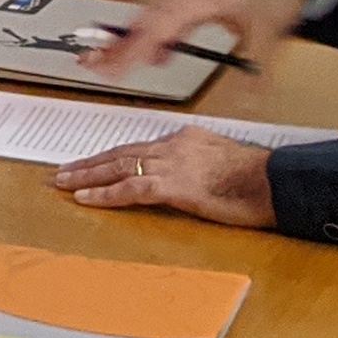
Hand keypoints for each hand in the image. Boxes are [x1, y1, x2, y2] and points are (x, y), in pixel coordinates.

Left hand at [52, 129, 276, 228]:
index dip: (111, 156)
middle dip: (89, 163)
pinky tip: (85, 198)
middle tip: (62, 169)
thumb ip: (200, 163)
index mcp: (185, 139)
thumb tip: (188, 175)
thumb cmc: (259, 179)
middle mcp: (173, 147)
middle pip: (120, 152)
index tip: (92, 162)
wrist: (274, 183)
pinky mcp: (173, 186)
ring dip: (86, 176)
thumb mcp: (224, 161)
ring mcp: (171, 165)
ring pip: (117, 167)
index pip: (138, 146)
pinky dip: (104, 194)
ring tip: (63, 182)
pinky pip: (129, 188)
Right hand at [78, 0, 337, 75]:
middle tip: (93, 66)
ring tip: (109, 61)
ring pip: (148, 13)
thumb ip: (257, 71)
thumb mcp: (270, 34)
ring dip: (128, 37)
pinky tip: (154, 49)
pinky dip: (147, 28)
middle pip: (144, 19)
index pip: (159, 27)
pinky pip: (159, 8)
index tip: (114, 68)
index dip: (134, 49)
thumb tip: (249, 101)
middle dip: (116, 45)